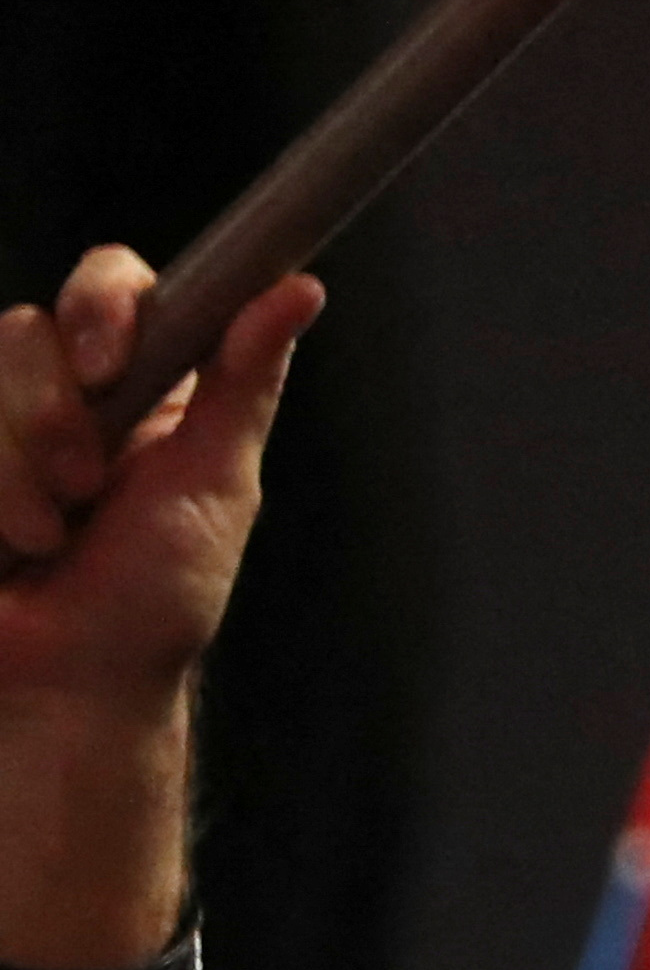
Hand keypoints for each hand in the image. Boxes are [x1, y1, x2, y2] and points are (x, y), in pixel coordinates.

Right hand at [0, 248, 320, 690]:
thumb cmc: (152, 603)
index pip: (112, 283)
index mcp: (143, 386)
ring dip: (13, 477)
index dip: (100, 304)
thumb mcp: (213, 487)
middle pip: (24, 330)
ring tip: (46, 539)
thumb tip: (299, 290)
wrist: (68, 686)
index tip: (109, 364)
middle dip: (52, 419)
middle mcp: (63, 394)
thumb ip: (244, 383)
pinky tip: (2, 549)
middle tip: (85, 493)